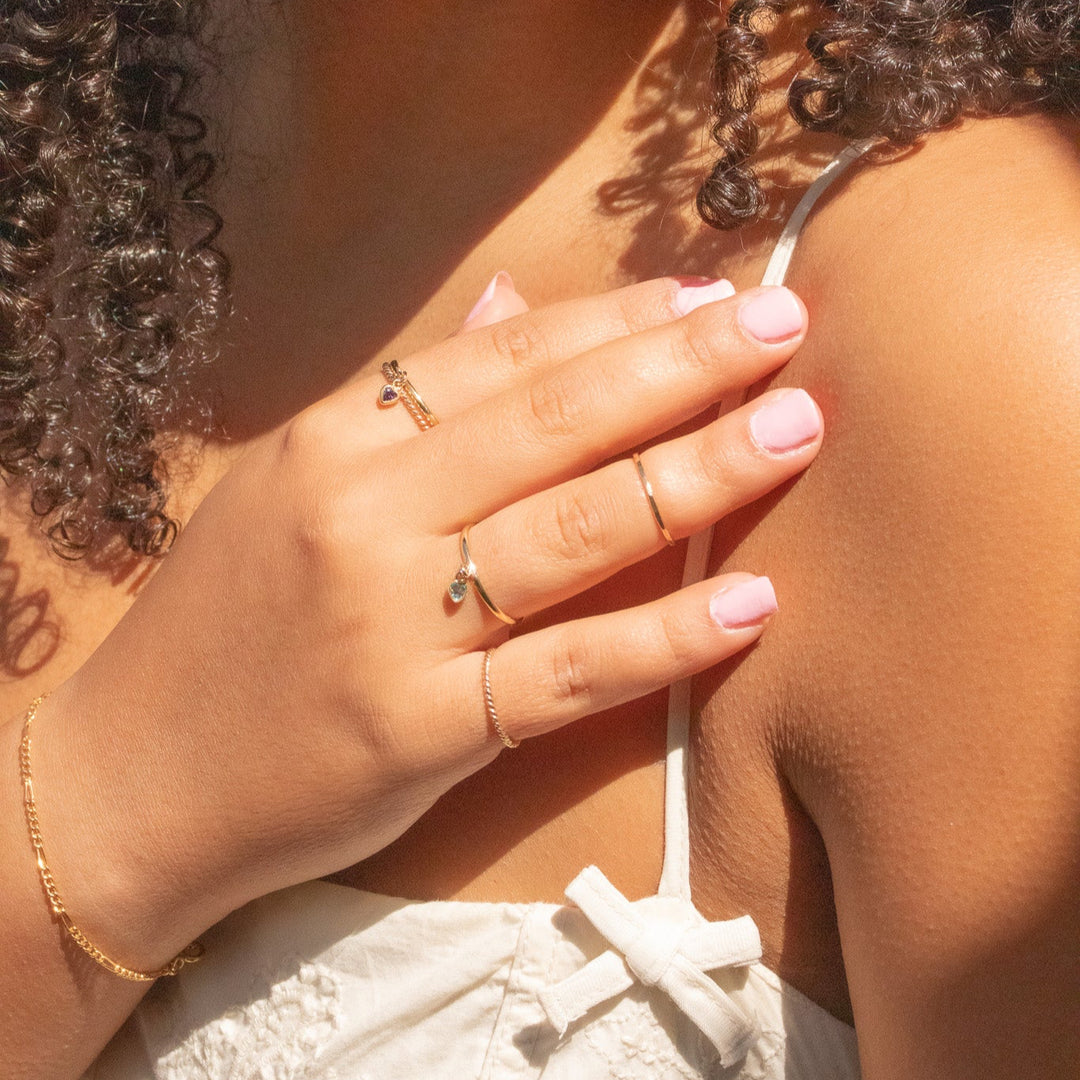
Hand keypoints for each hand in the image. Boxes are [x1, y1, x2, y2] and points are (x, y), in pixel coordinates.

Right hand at [35, 274, 820, 969]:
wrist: (133, 775)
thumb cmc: (224, 625)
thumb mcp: (291, 483)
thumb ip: (405, 397)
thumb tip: (507, 305)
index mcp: (334, 441)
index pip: (502, 357)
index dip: (616, 321)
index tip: (706, 294)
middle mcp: (365, 515)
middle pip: (553, 423)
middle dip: (682, 366)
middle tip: (784, 325)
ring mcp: (393, 625)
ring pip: (574, 531)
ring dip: (698, 474)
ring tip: (794, 430)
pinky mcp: (418, 732)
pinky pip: (563, 676)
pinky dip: (661, 638)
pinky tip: (749, 606)